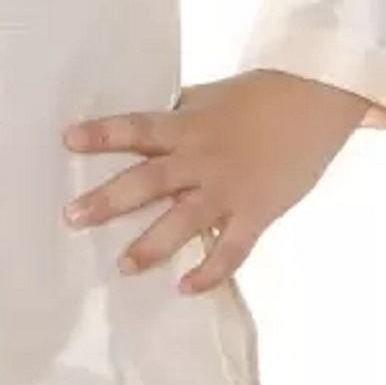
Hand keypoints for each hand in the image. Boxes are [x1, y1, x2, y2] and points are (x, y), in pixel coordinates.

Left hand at [61, 68, 370, 292]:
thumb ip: (179, 115)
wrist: (319, 101)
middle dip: (108, 200)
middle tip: (72, 217)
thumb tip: (143, 126)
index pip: (137, 127)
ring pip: (183, 221)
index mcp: (188, 125)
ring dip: (151, 245)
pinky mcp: (256, 213)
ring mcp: (228, 189)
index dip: (103, 133)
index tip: (67, 139)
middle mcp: (202, 158)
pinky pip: (230, 250)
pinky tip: (184, 288)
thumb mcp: (212, 97)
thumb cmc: (262, 96)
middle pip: (148, 180)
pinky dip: (208, 272)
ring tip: (123, 266)